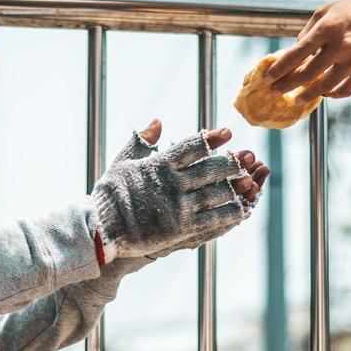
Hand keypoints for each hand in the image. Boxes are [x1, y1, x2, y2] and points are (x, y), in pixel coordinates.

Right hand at [91, 124, 270, 262]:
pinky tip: (242, 209)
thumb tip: (157, 121)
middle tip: (249, 156)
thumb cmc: (110, 195)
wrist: (101, 228)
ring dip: (235, 186)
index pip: (192, 147)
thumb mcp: (122, 162)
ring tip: (249, 181)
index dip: (212, 138)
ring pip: (216, 194)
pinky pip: (213, 219)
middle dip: (232, 162)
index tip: (228, 133)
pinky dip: (230, 213)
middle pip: (210, 169)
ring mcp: (178, 207)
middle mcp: (171, 184)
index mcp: (159, 165)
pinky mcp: (181, 229)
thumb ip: (141, 141)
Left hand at [264, 0, 350, 101]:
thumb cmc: (350, 11)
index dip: (280, 68)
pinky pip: (345, 90)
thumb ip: (307, 32)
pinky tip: (323, 93)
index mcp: (327, 29)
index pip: (297, 53)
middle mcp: (341, 47)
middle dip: (287, 84)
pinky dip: (332, 95)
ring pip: (325, 87)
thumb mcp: (324, 13)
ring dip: (307, 95)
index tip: (268, 77)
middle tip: (276, 90)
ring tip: (296, 99)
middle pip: (307, 74)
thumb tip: (294, 51)